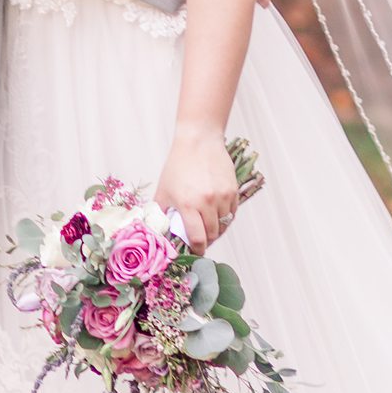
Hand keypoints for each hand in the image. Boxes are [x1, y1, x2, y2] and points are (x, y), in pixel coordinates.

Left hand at [153, 129, 240, 251]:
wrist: (199, 141)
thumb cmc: (179, 164)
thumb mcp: (164, 189)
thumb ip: (160, 212)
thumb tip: (158, 230)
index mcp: (188, 204)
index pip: (198, 238)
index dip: (198, 249)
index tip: (196, 251)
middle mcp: (207, 202)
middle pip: (213, 234)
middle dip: (207, 240)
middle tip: (200, 238)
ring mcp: (222, 196)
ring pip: (224, 224)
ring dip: (217, 229)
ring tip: (208, 225)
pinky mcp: (232, 190)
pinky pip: (232, 212)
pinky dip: (225, 217)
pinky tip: (217, 213)